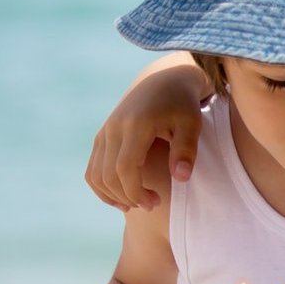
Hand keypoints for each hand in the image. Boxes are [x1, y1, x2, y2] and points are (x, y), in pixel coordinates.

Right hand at [84, 65, 209, 211]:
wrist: (164, 79)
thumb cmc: (182, 104)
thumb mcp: (192, 124)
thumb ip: (186, 150)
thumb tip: (181, 177)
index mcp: (136, 124)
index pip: (124, 168)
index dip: (136, 192)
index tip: (155, 203)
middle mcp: (114, 128)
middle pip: (108, 175)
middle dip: (128, 197)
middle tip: (152, 204)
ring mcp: (105, 131)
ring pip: (95, 174)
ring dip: (112, 195)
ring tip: (136, 204)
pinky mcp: (102, 135)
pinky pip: (93, 168)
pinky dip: (102, 186)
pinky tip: (122, 197)